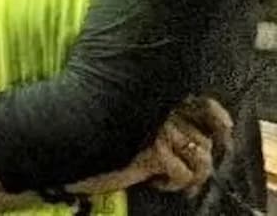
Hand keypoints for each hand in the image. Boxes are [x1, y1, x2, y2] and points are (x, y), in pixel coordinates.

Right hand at [69, 96, 229, 196]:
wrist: (58, 138)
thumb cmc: (84, 124)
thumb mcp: (122, 114)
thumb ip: (148, 112)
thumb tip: (180, 131)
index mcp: (154, 94)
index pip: (204, 105)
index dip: (218, 122)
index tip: (219, 138)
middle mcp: (160, 107)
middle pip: (204, 138)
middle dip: (199, 159)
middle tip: (184, 174)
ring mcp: (159, 129)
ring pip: (200, 157)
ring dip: (190, 174)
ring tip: (167, 179)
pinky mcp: (153, 152)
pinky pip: (183, 174)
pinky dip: (174, 183)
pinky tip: (155, 182)